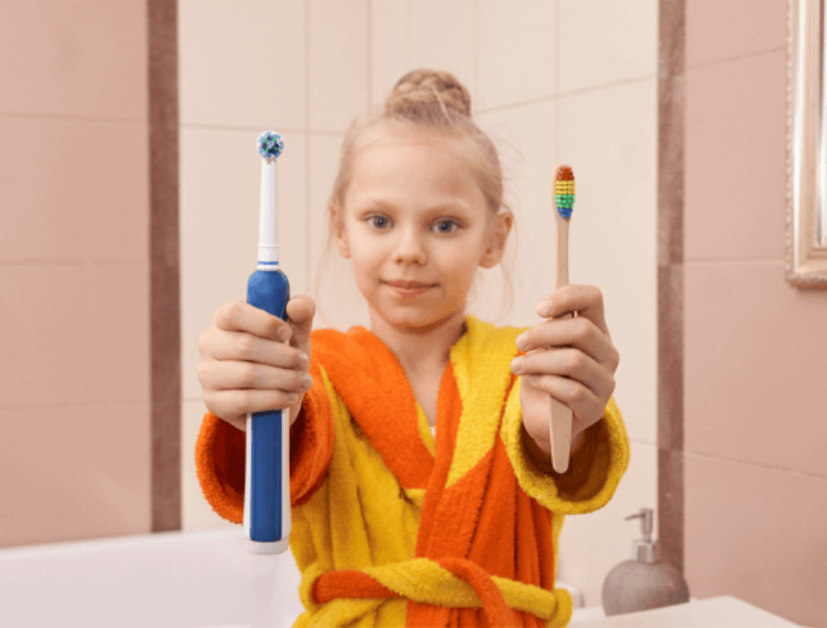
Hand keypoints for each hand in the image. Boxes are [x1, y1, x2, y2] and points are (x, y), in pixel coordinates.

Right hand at [197, 295, 315, 431]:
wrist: (276, 398)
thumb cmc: (281, 356)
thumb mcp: (296, 333)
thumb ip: (301, 312)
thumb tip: (296, 305)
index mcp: (224, 319)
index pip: (234, 312)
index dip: (264, 322)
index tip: (287, 332)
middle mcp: (210, 344)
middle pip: (246, 345)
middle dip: (283, 355)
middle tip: (302, 361)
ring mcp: (208, 374)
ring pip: (247, 374)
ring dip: (283, 378)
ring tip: (302, 381)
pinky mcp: (214, 402)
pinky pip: (245, 400)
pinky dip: (274, 399)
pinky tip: (290, 396)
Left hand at [511, 284, 618, 453]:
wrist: (546, 418)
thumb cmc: (546, 374)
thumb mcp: (545, 346)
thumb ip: (550, 328)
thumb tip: (547, 312)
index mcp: (596, 330)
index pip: (593, 299)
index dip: (568, 296)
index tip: (539, 308)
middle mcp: (607, 354)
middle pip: (582, 330)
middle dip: (544, 333)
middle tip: (520, 341)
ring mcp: (605, 383)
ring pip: (574, 361)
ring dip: (538, 361)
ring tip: (517, 366)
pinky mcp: (595, 409)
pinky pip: (572, 391)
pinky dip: (546, 383)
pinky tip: (533, 382)